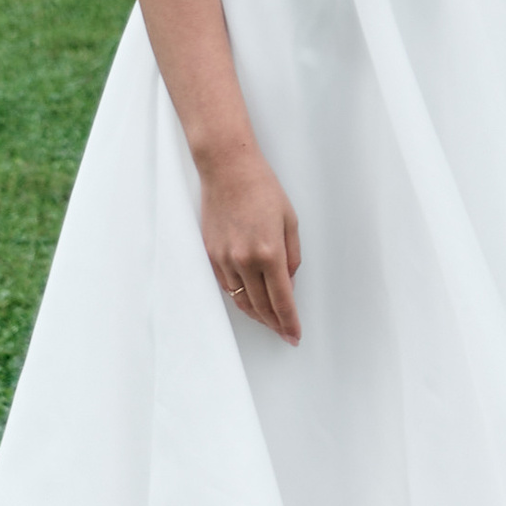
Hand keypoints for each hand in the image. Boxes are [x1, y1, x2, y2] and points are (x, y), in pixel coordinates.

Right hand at [197, 149, 301, 341]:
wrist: (228, 170)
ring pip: (241, 300)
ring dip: (257, 315)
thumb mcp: (290, 221)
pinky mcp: (211, 255)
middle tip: (285, 333)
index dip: (289, 322)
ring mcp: (225, 259)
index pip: (281, 300)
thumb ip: (292, 256)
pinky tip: (250, 302)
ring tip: (270, 322)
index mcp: (269, 252)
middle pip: (261, 306)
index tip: (294, 335)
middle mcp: (245, 260)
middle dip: (275, 324)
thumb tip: (288, 283)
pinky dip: (240, 298)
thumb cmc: (263, 189)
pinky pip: (227, 286)